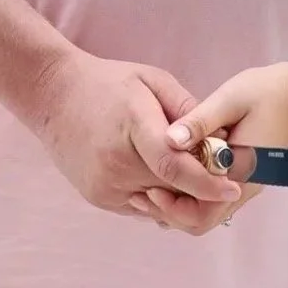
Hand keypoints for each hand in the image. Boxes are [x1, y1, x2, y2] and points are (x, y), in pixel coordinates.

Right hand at [26, 47, 240, 216]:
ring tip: (183, 165)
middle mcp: (116, 164)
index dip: (207, 182)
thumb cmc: (108, 84)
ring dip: (179, 191)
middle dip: (200, 184)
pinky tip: (156, 170)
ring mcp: (104, 185)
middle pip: (173, 189)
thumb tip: (221, 138)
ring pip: (160, 202)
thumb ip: (188, 109)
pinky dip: (157, 194)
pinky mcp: (98, 198)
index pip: (174, 166)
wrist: (52, 96)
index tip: (234, 187)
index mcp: (133, 127)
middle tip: (216, 168)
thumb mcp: (152, 81)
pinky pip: (142, 206)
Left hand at [129, 61, 287, 235]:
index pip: (204, 213)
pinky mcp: (241, 176)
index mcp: (243, 174)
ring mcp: (244, 185)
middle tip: (141, 192)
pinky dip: (188, 195)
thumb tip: (169, 140)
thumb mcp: (231, 98)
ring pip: (205, 212)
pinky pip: (211, 199)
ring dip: (177, 205)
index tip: (148, 188)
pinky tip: (168, 175)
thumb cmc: (268, 91)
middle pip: (202, 221)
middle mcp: (244, 188)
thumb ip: (200, 121)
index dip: (173, 208)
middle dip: (170, 212)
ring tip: (148, 185)